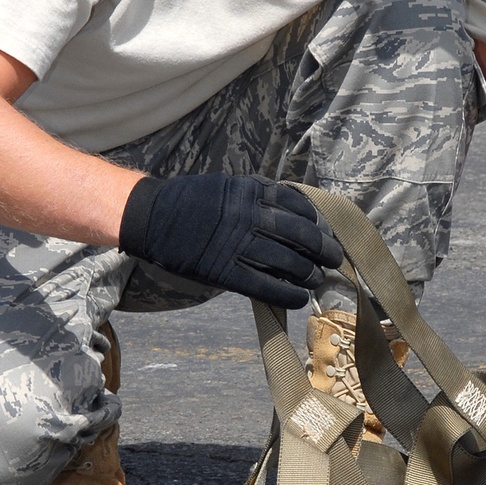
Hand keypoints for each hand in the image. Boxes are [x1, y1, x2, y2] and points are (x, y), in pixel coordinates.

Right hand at [119, 173, 342, 308]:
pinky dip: (287, 293)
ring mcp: (238, 245)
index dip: (318, 223)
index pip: (298, 208)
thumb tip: (290, 212)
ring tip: (316, 280)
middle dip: (323, 250)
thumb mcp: (228, 186)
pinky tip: (299, 298)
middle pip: (301, 236)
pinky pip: (265, 285)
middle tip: (334, 259)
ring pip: (288, 262)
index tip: (327, 232)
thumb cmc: (191, 201)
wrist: (152, 216)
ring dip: (308, 274)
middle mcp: (250, 216)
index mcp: (252, 192)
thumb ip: (258, 197)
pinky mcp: (225, 271)